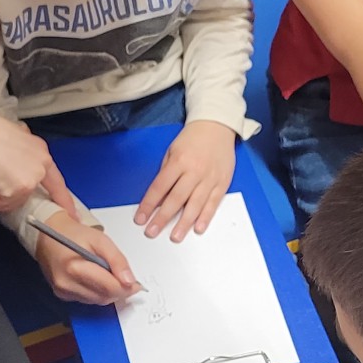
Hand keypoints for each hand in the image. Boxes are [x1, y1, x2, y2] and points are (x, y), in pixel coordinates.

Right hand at [0, 102, 73, 213]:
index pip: (53, 177)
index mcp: (35, 146)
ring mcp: (33, 174)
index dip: (61, 196)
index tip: (70, 211)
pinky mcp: (21, 188)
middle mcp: (40, 159)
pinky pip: (0, 204)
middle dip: (1, 199)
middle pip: (28, 192)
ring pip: (12, 200)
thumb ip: (1, 169)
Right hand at [33, 212, 140, 306]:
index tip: (136, 283)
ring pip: (98, 301)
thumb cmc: (74, 234)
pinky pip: (88, 299)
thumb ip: (117, 260)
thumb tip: (130, 280)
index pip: (109, 287)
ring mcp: (63, 291)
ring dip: (109, 292)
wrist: (48, 236)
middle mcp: (67, 284)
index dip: (127, 287)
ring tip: (111, 276)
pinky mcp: (62, 295)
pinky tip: (97, 280)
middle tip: (127, 280)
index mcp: (75, 268)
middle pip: (104, 297)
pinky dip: (97, 292)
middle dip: (120, 290)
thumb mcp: (100, 240)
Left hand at [134, 120, 235, 240]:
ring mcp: (209, 178)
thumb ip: (166, 173)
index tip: (140, 218)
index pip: (159, 187)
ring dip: (184, 222)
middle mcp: (194, 171)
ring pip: (195, 204)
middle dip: (162, 218)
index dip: (148, 205)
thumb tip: (160, 196)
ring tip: (175, 236)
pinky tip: (198, 228)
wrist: (217, 126)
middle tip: (152, 232)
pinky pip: (213, 203)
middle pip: (176, 199)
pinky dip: (206, 216)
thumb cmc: (193, 138)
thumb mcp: (172, 150)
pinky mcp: (222, 182)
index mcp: (179, 161)